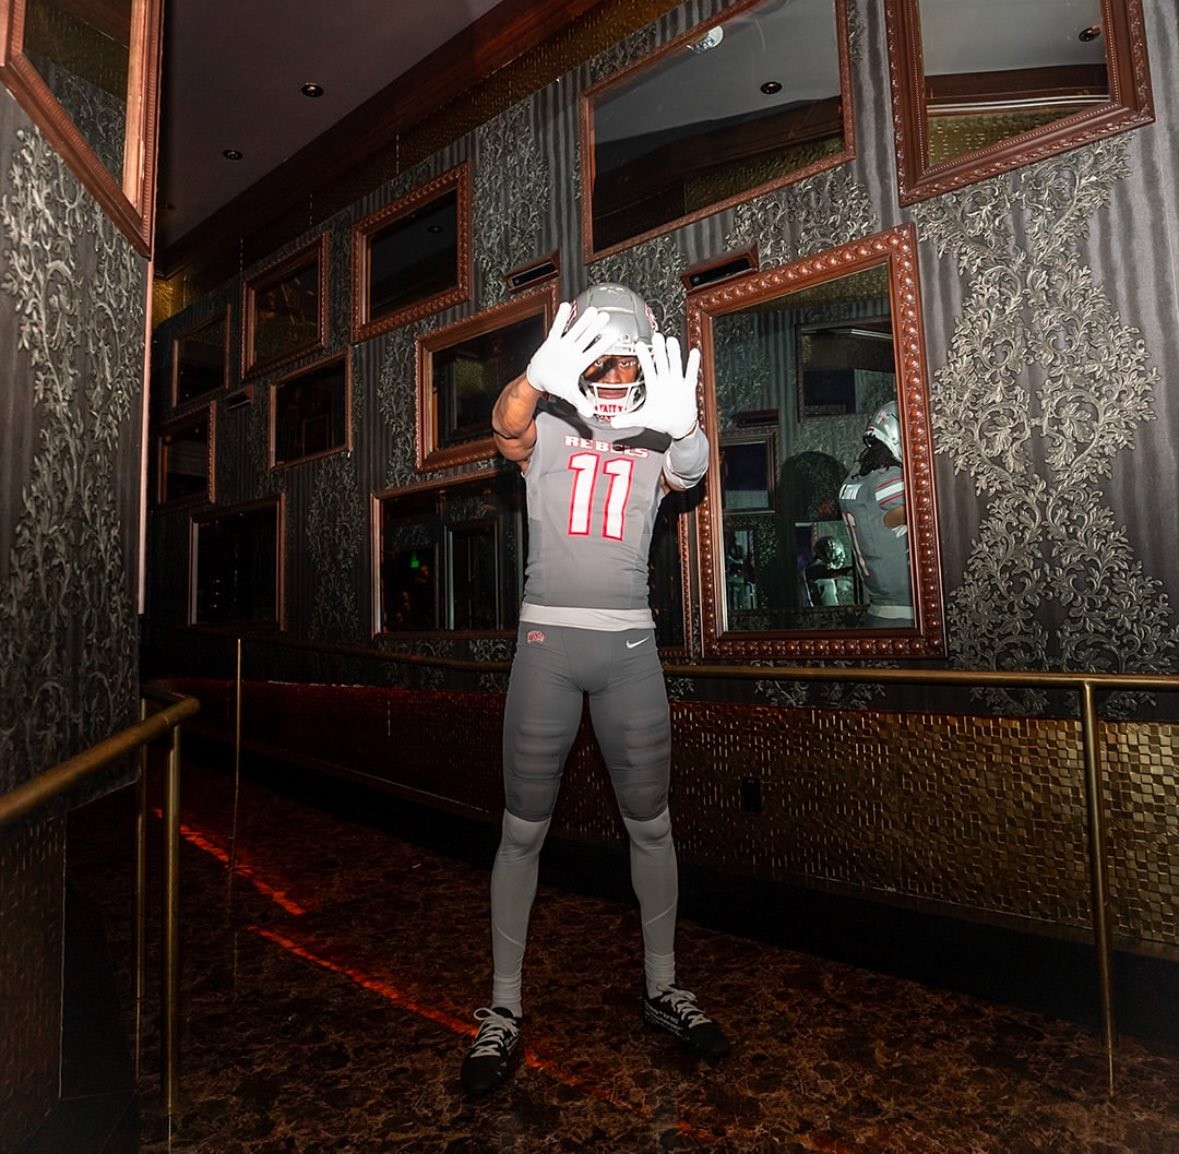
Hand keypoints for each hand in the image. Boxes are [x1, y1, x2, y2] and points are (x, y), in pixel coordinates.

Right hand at [525, 301, 611, 418]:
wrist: (539, 378)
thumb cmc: (555, 384)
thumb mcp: (568, 394)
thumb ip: (579, 402)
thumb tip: (590, 413)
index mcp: (579, 363)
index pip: (593, 352)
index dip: (603, 344)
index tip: (614, 336)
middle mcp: (574, 352)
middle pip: (586, 338)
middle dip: (595, 328)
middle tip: (606, 316)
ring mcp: (564, 345)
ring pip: (574, 331)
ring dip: (582, 321)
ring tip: (591, 310)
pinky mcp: (552, 342)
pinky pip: (557, 329)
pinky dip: (561, 319)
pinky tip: (566, 306)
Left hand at [616, 332, 699, 437]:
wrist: (679, 426)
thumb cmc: (662, 420)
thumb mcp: (644, 419)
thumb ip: (629, 419)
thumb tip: (613, 423)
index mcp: (654, 386)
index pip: (649, 368)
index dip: (644, 357)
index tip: (639, 344)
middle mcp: (665, 381)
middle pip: (662, 362)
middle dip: (659, 350)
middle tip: (656, 337)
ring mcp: (677, 383)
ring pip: (675, 365)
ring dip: (674, 354)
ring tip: (671, 341)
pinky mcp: (688, 388)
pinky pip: (691, 375)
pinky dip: (693, 364)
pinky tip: (694, 353)